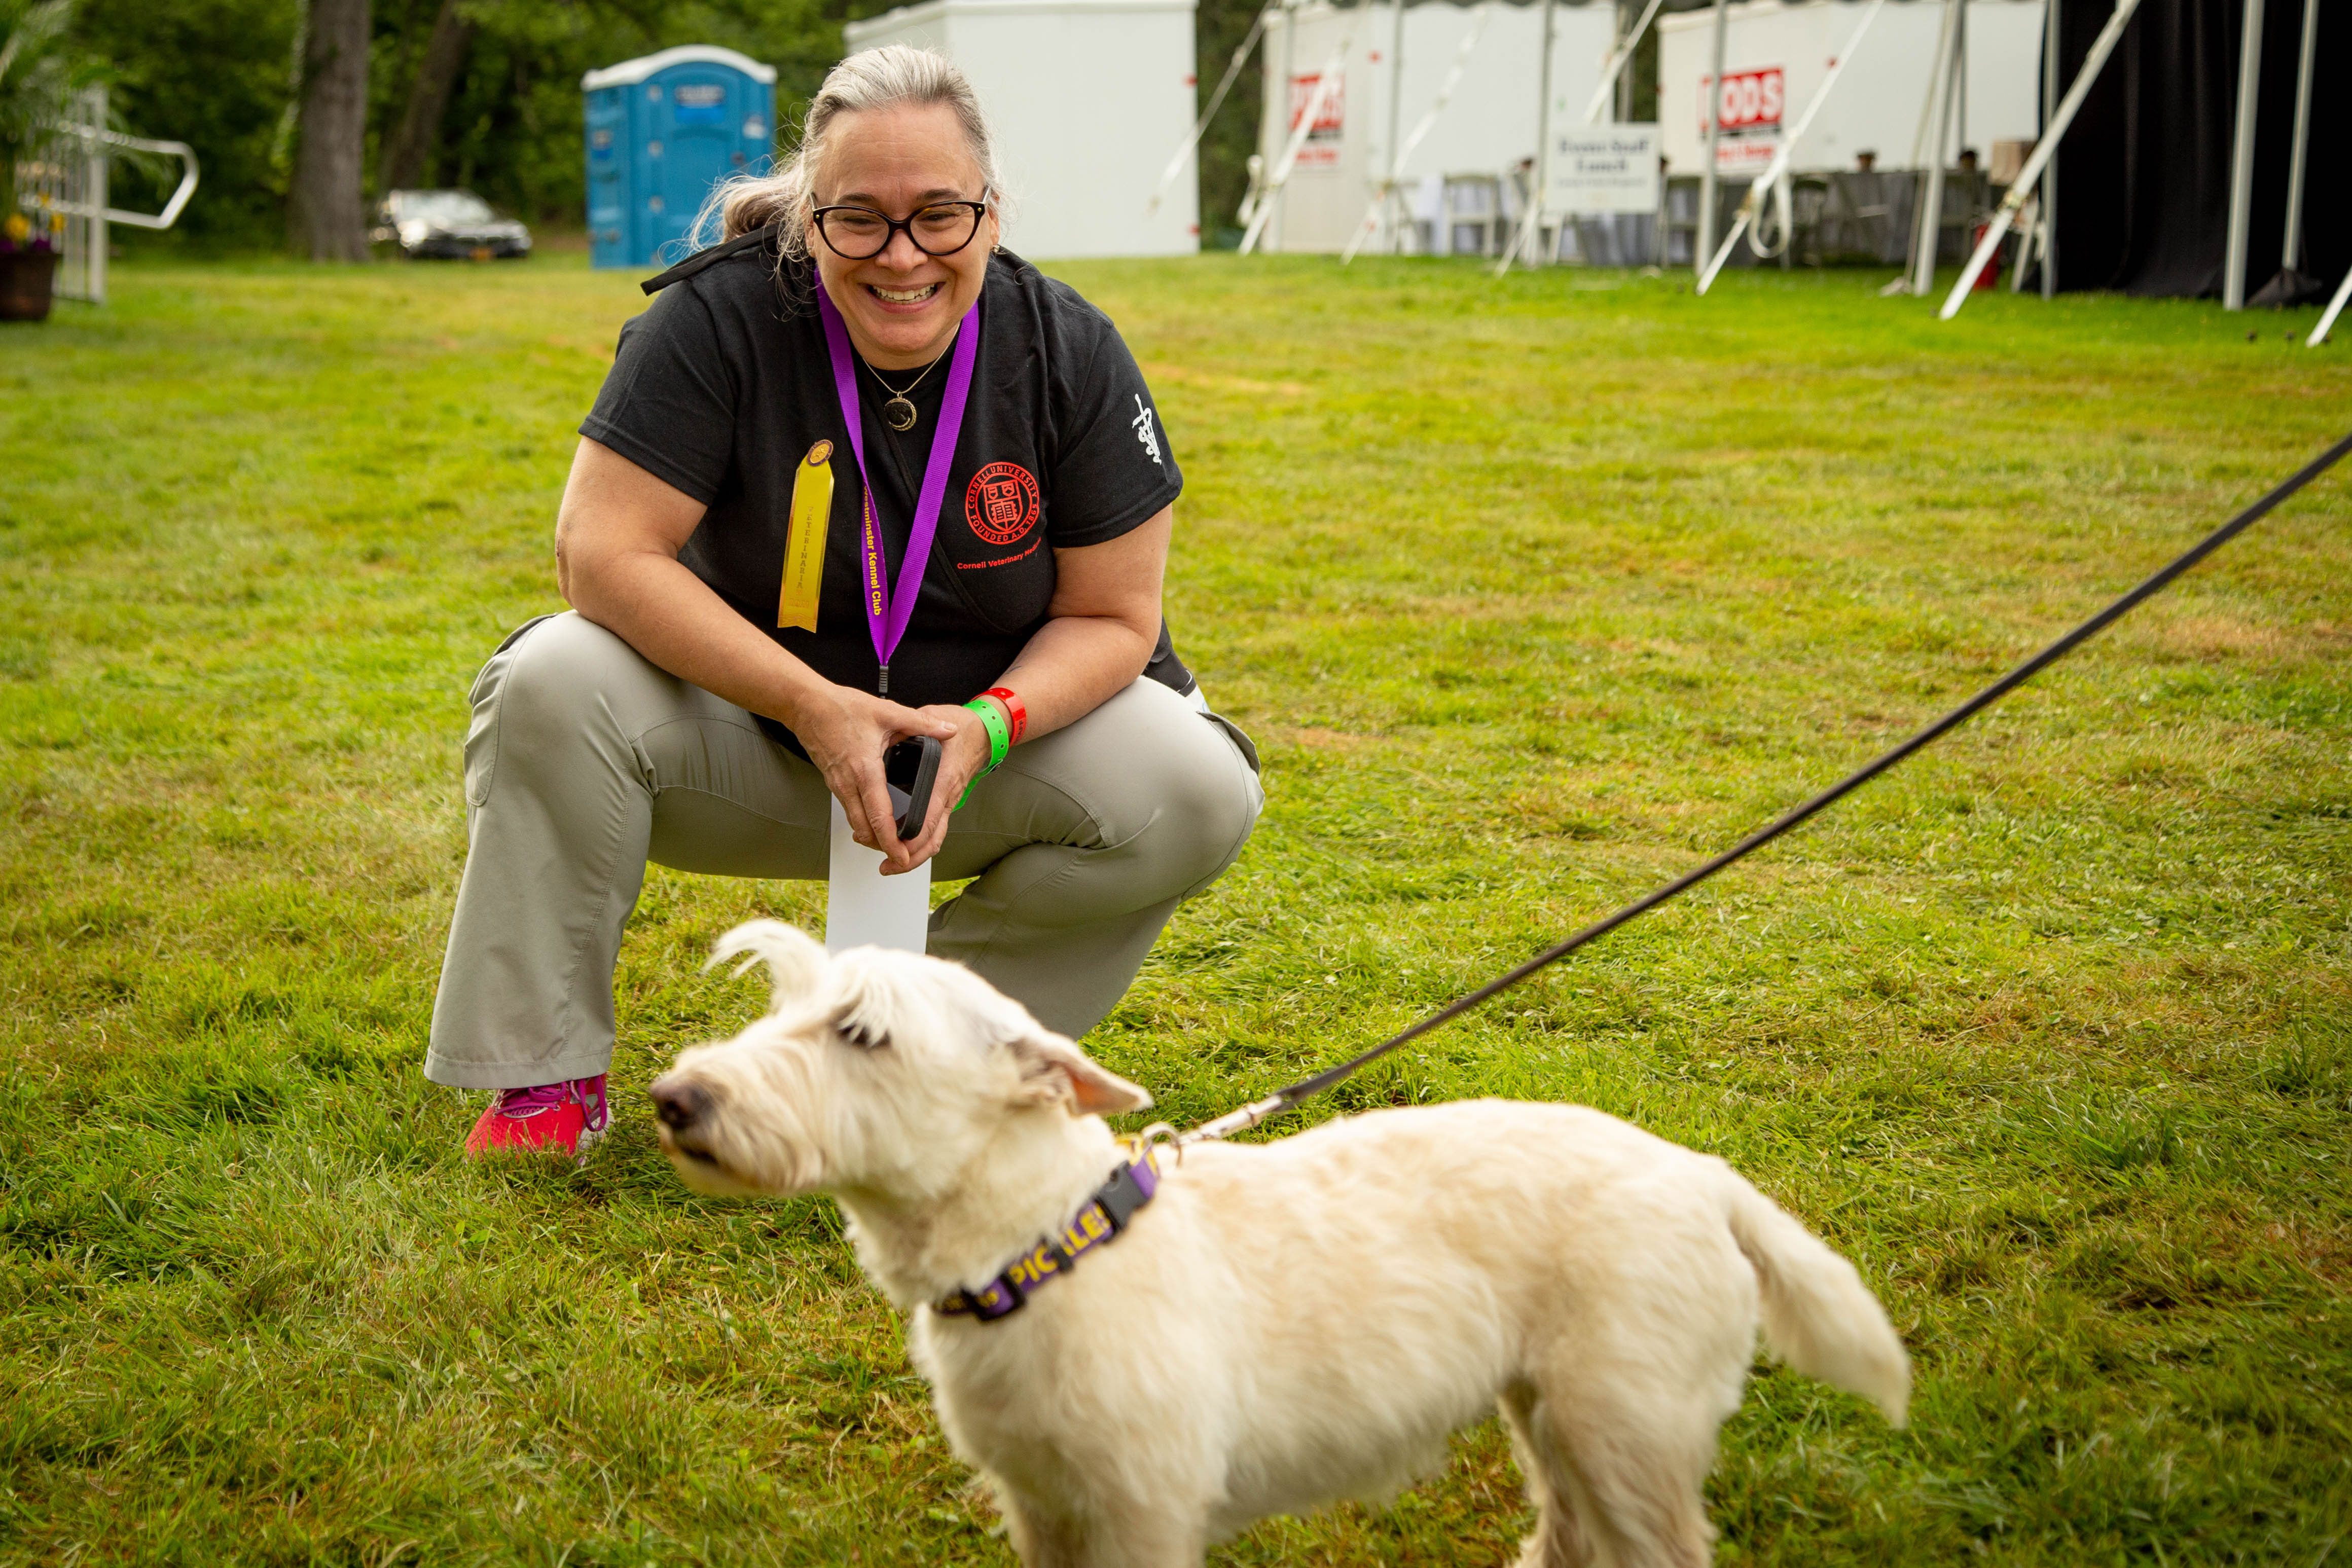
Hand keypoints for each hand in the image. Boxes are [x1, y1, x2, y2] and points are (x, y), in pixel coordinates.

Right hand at [785, 683, 958, 873]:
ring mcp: (838, 785)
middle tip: (901, 857)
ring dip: (871, 836)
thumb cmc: (840, 708)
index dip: (891, 840)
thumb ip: (922, 723)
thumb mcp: (887, 712)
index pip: (878, 816)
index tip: (902, 856)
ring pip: (854, 822)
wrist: (805, 705)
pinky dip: (862, 821)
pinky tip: (874, 820)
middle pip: (864, 829)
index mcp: (865, 770)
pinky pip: (848, 809)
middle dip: (883, 847)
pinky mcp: (833, 782)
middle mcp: (848, 783)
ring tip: (890, 843)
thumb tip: (949, 730)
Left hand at [898, 702, 996, 865]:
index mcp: (944, 779)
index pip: (930, 817)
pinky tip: (904, 847)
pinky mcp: (946, 803)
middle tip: (889, 867)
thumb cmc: (963, 728)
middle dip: (911, 858)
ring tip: (891, 864)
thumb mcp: (934, 720)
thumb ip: (914, 726)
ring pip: (936, 838)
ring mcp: (949, 801)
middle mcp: (948, 795)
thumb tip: (893, 729)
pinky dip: (920, 844)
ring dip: (915, 856)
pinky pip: (935, 829)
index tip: (896, 849)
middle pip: (934, 838)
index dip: (913, 838)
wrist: (985, 731)